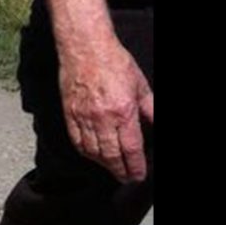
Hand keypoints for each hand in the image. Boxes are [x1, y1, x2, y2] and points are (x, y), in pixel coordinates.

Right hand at [57, 32, 153, 184]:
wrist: (85, 46)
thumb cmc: (114, 62)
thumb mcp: (141, 85)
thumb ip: (150, 110)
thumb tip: (156, 126)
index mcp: (123, 111)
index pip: (131, 149)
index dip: (135, 166)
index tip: (139, 175)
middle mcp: (102, 117)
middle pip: (111, 155)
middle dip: (120, 171)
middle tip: (127, 178)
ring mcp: (83, 116)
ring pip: (93, 152)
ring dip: (104, 165)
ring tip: (113, 168)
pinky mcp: (69, 112)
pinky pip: (77, 140)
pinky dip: (86, 152)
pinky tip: (93, 155)